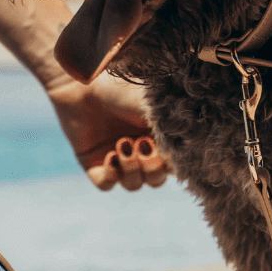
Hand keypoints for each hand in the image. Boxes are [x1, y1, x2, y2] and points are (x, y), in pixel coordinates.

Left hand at [46, 73, 170, 190]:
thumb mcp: (150, 107)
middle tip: (142, 144)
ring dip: (131, 168)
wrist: (82, 86)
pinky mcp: (94, 164)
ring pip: (133, 184)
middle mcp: (138, 152)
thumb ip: (169, 127)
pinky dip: (111, 175)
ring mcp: (116, 160)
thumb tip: (190, 144)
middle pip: (155, 179)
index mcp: (157, 139)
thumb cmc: (117, 90)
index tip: (169, 148)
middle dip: (152, 168)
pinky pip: (107, 184)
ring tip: (123, 144)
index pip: (173, 165)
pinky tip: (110, 156)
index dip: (173, 164)